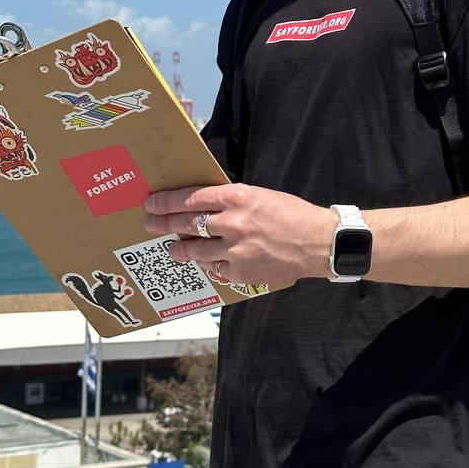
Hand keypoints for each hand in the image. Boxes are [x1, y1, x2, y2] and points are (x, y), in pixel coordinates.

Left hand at [143, 182, 335, 287]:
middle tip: (150, 223)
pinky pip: (214, 268)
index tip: (153, 203)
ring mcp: (236, 250)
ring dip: (179, 249)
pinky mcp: (241, 272)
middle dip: (163, 223)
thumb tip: (202, 205)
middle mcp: (233, 222)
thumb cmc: (291, 214)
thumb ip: (231, 200)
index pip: (191, 198)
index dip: (167, 201)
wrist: (318, 242)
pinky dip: (209, 264)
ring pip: (195, 250)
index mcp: (239, 197)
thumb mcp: (260, 195)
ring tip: (172, 249)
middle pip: (186, 223)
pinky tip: (206, 262)